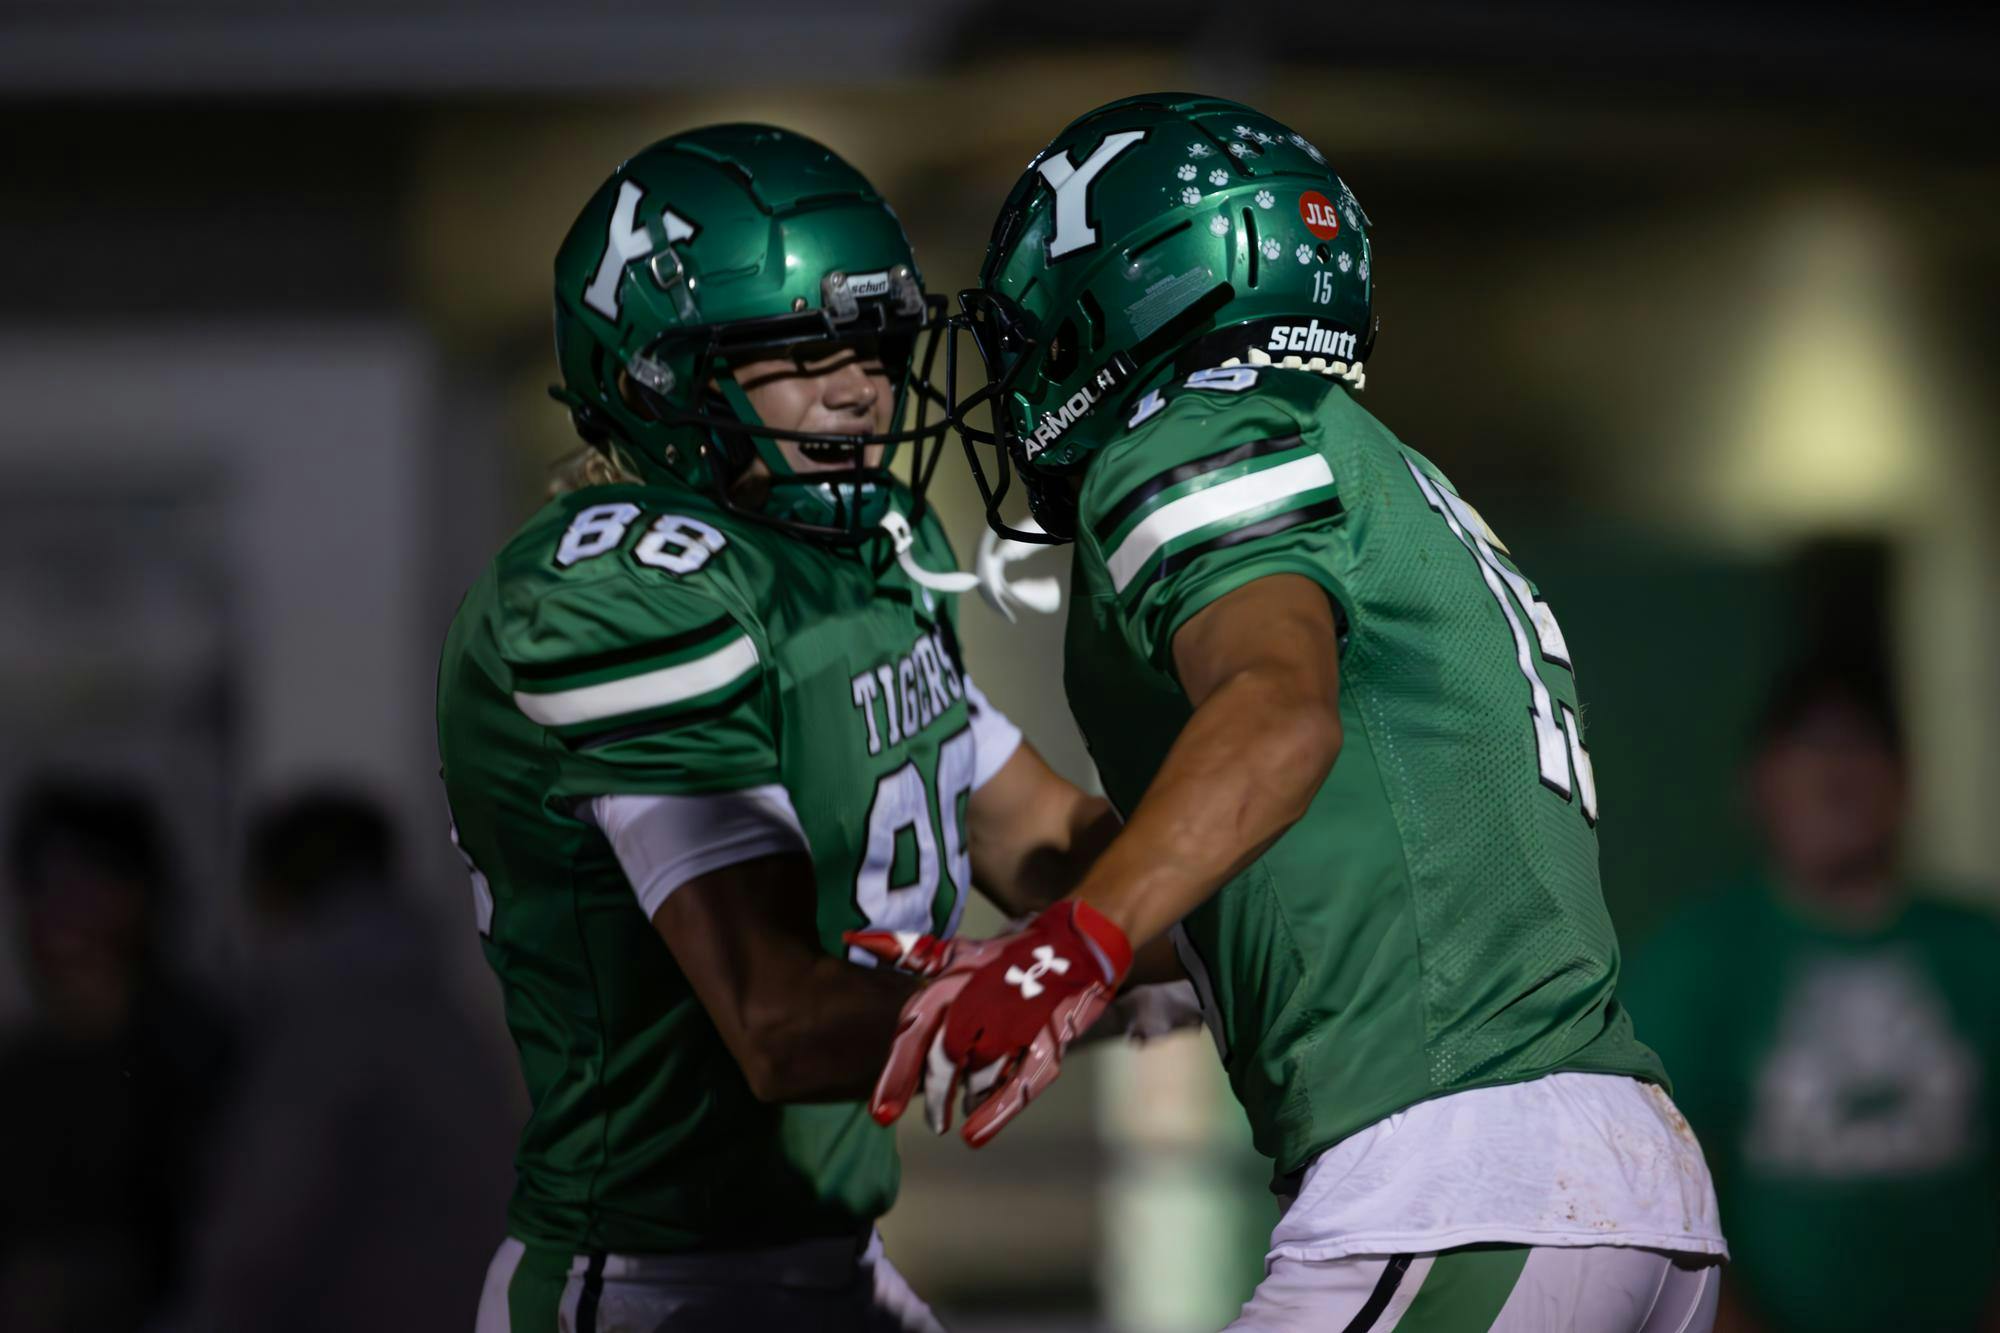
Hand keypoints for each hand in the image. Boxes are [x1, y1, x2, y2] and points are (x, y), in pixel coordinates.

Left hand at [849, 901, 1131, 1145]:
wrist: (1072, 947)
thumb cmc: (1007, 956)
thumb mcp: (957, 952)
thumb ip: (909, 952)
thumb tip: (856, 940)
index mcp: (953, 983)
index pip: (915, 1033)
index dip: (896, 1075)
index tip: (880, 1115)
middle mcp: (978, 1003)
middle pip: (945, 1060)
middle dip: (934, 1097)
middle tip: (932, 1122)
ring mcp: (1014, 1025)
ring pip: (978, 1074)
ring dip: (968, 1096)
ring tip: (956, 1116)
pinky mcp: (1045, 1044)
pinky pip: (1018, 1085)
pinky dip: (995, 1114)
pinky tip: (975, 1136)